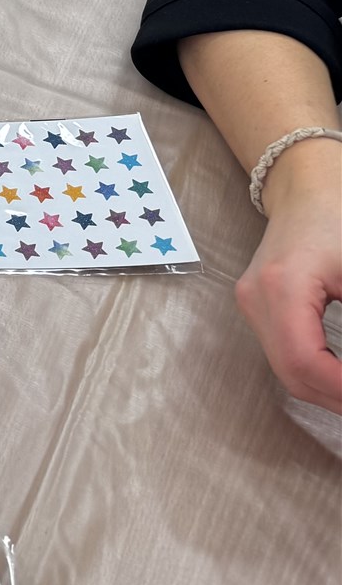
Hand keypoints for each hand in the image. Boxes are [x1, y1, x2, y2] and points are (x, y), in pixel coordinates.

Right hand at [237, 149, 341, 413]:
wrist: (307, 187)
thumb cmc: (338, 217)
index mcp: (280, 286)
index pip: (305, 361)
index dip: (341, 389)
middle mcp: (255, 298)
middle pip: (292, 372)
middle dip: (337, 397)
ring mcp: (251, 303)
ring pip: (285, 369)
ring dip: (327, 389)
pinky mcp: (257, 305)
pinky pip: (283, 354)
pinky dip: (316, 373)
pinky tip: (340, 377)